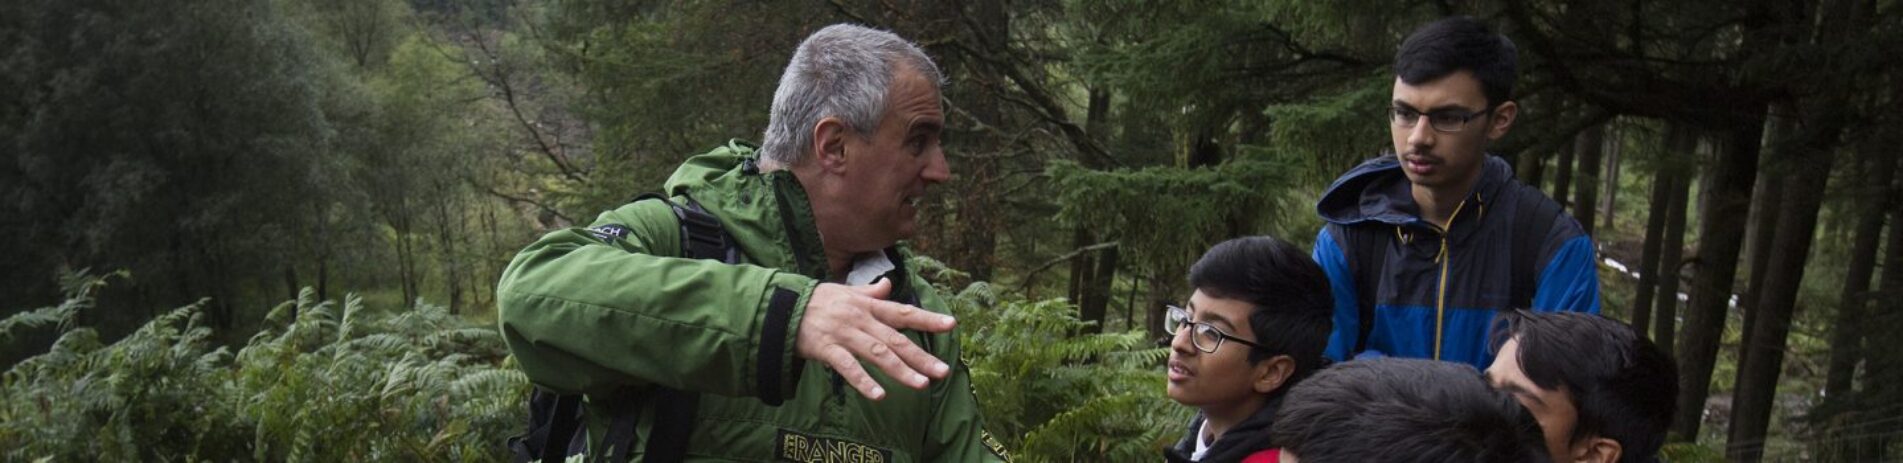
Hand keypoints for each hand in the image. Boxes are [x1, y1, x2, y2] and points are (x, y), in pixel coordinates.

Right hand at [795, 278, 955, 399]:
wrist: (782, 306)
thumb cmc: (817, 301)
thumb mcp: (846, 292)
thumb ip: (870, 292)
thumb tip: (888, 284)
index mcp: (868, 306)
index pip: (903, 313)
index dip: (927, 319)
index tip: (951, 325)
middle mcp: (860, 319)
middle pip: (896, 340)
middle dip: (921, 356)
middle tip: (943, 371)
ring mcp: (844, 334)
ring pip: (878, 354)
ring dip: (900, 370)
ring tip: (921, 384)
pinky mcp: (826, 349)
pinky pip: (847, 368)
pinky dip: (863, 382)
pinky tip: (879, 396)